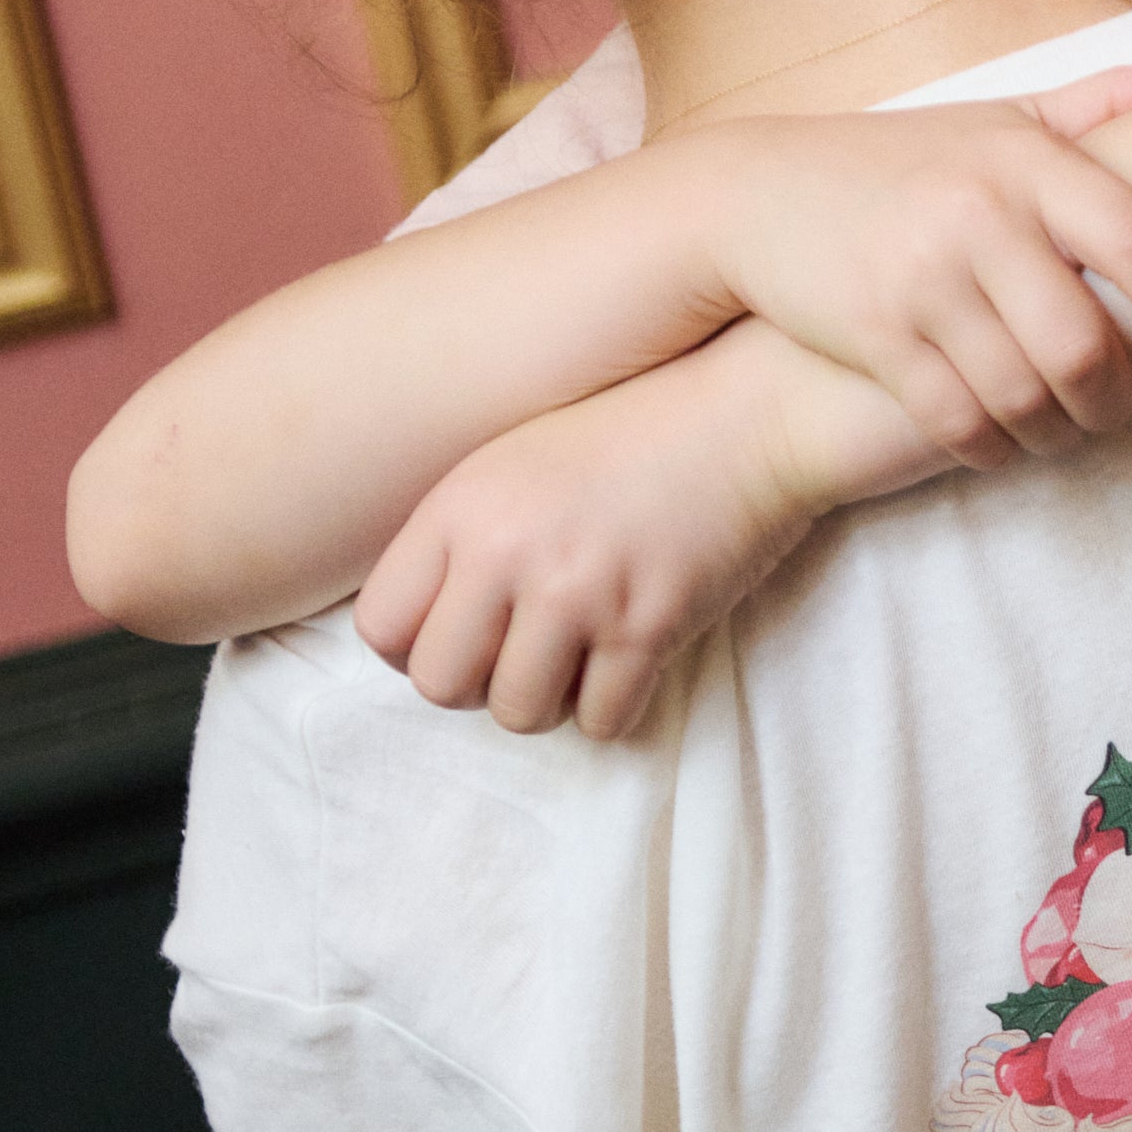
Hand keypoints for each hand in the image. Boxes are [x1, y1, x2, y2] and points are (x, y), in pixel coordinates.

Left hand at [355, 326, 849, 740]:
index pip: (380, 628)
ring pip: (517, 714)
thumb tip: (427, 633)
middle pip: (438, 685)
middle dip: (478, 686)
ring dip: (549, 702)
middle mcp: (508, 550)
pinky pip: (600, 720)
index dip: (417, 649)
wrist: (751, 410)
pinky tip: (630, 662)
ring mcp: (578, 591)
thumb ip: (462, 535)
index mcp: (462, 505)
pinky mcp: (647, 625)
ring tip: (580, 661)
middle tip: (524, 656)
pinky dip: (614, 707)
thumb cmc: (635, 433)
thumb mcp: (516, 459)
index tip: (464, 638)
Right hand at [700, 79, 1131, 474]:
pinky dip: (995, 449)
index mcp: (1026, 161)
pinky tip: (1007, 444)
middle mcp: (979, 217)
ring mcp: (924, 281)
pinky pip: (959, 421)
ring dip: (1061, 434)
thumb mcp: (1002, 116)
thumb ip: (1105, 103)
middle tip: (1127, 410)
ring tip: (1071, 431)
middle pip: (1085, 345)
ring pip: (1025, 397)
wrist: (758, 193)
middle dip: (1120, 400)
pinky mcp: (877, 336)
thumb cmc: (907, 160)